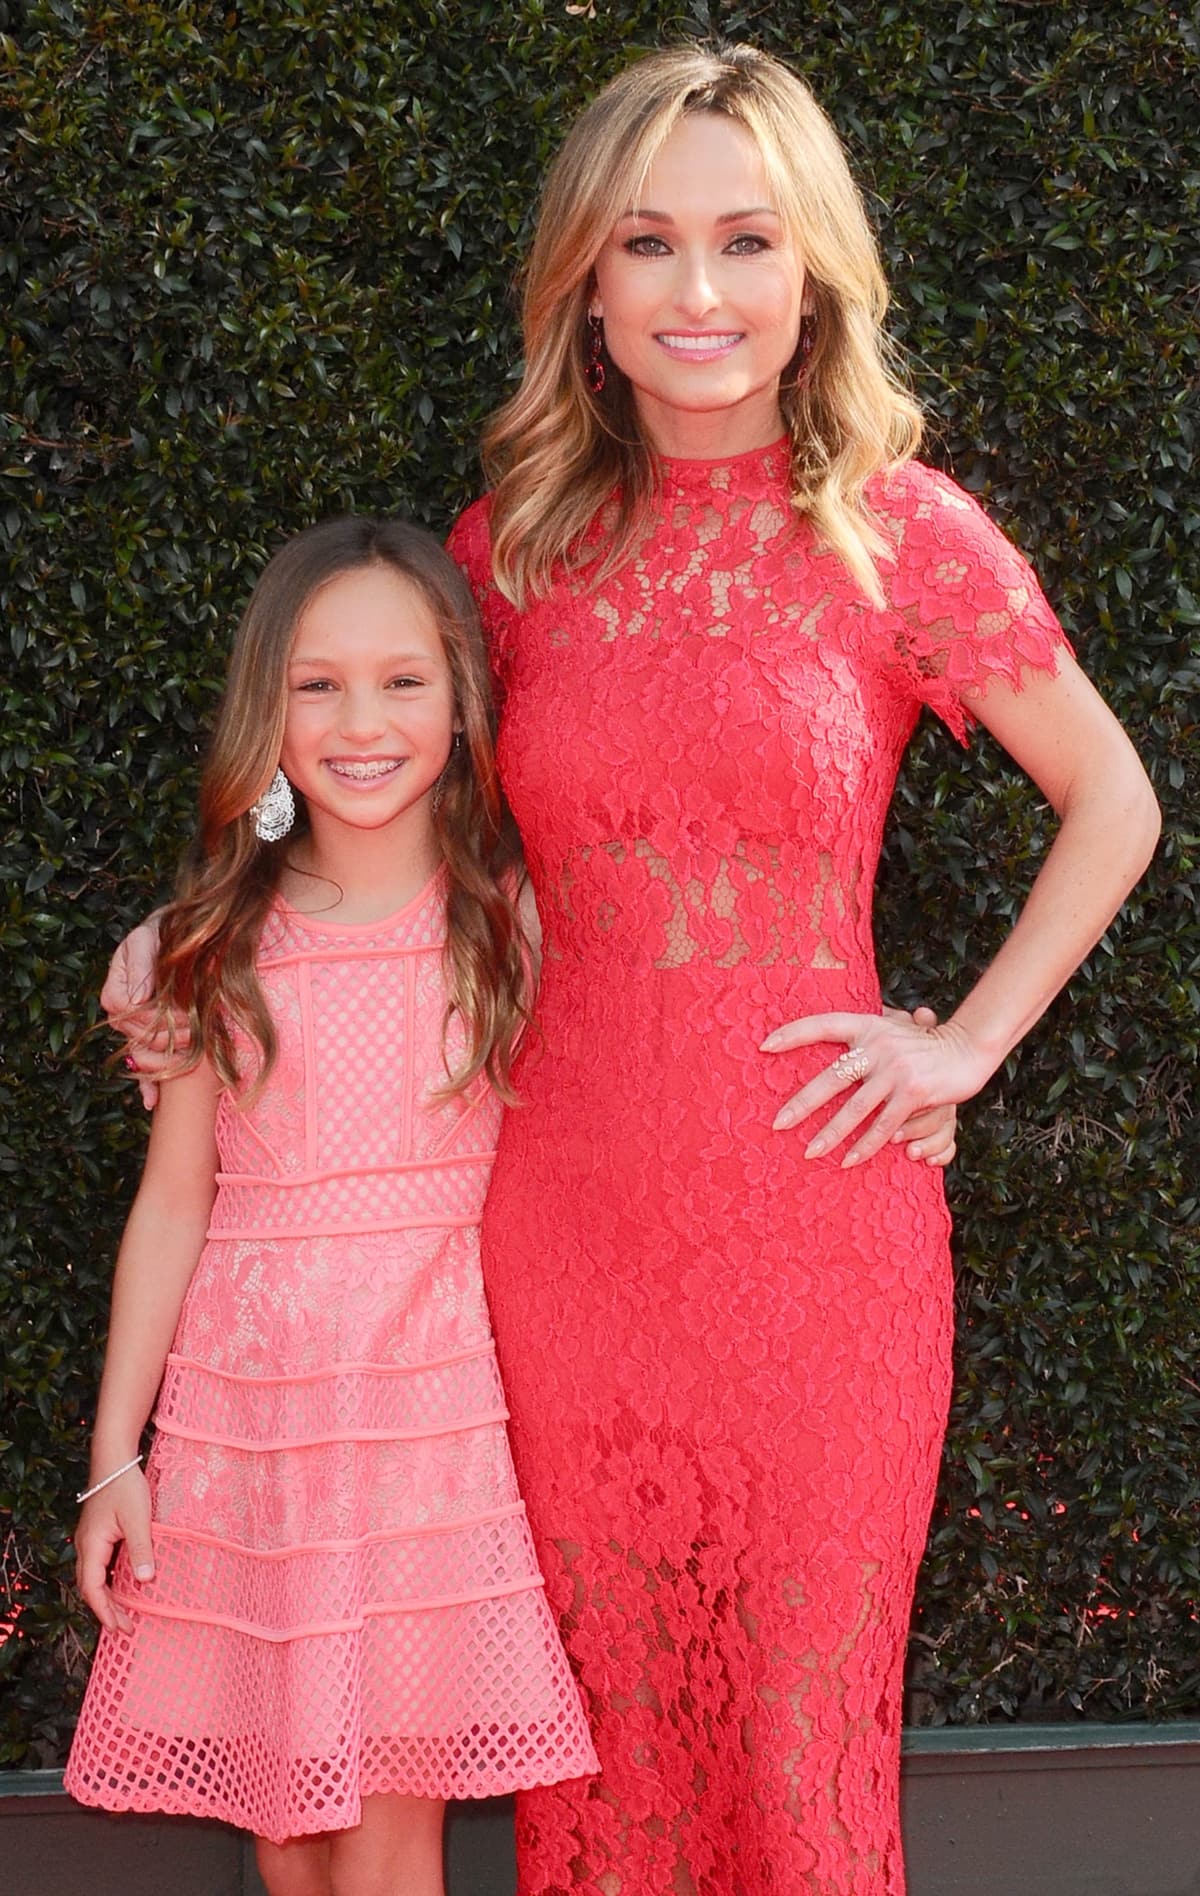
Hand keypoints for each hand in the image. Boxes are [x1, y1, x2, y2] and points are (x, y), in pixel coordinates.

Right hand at [75, 1466, 154, 1634]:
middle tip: (124, 1628)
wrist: (114, 1460)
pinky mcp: (97, 1534)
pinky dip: (107, 1581)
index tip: (119, 1628)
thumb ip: (141, 1550)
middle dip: (105, 1609)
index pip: (92, 1588)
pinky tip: (121, 1585)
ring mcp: (90, 1540)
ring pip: (92, 1577)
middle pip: (89, 1587)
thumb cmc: (125, 1486)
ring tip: (122, 1613)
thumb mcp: (138, 1519)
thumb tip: (145, 1580)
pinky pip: (98, 1565)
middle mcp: (86, 1546)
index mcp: (92, 1545)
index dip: (105, 1611)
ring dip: (106, 1596)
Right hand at [100, 915, 181, 1107]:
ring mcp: (134, 1030)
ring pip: (144, 1053)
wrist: (179, 939)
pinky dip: (147, 1086)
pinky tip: (152, 1101)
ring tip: (198, 1050)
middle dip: (169, 1035)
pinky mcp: (150, 1041)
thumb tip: (138, 998)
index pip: (125, 1012)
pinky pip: (143, 1068)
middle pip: (138, 1036)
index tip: (181, 1010)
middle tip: (200, 1029)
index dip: (152, 1015)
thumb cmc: (162, 934)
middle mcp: (121, 1013)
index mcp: (116, 989)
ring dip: (169, 1057)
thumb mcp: (148, 938)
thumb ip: (141, 964)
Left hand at [762, 1008, 990, 1167]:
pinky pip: (884, 1125)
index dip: (793, 1033)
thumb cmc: (924, 1043)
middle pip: (831, 1077)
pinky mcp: (913, 1093)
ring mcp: (895, 1070)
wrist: (968, 1047)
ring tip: (810, 1152)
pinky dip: (866, 1145)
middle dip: (803, 1103)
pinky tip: (849, 1160)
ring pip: (855, 1108)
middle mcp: (877, 1045)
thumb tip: (834, 1042)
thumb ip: (866, 1037)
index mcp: (867, 1026)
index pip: (822, 1024)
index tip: (765, 1046)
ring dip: (831, 1133)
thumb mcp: (893, 1030)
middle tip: (778, 1123)